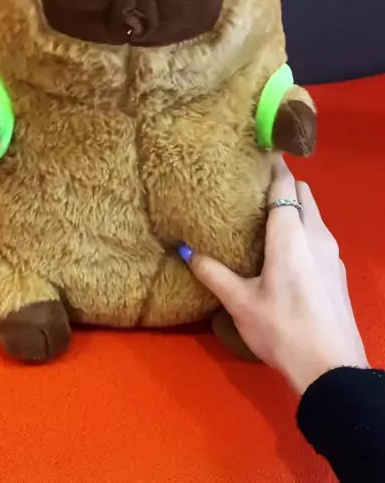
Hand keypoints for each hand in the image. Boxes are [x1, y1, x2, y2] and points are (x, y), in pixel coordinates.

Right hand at [179, 156, 367, 393]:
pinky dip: (305, 229)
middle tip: (254, 188)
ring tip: (267, 217)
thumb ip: (213, 273)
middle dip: (283, 184)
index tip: (256, 153)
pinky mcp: (338, 271)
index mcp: (291, 235)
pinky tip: (287, 250)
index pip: (285, 184)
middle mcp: (316, 235)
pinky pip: (320, 235)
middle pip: (304, 193)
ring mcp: (332, 253)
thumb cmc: (282, 330)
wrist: (331, 369)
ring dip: (296, 207)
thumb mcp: (240, 303)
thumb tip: (185, 249)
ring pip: (315, 214)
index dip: (273, 165)